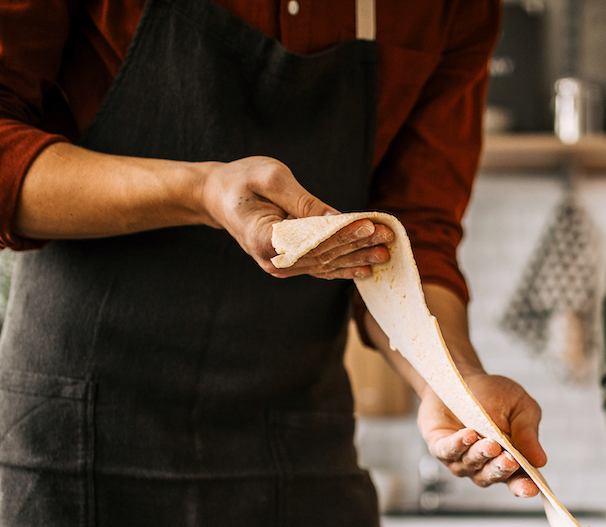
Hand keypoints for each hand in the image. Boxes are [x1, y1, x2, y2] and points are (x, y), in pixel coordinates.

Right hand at [196, 156, 392, 277]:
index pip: (311, 239)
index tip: (369, 225)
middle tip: (388, 238)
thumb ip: (304, 202)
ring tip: (385, 253)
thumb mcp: (271, 178)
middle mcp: (273, 260)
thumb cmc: (242, 180)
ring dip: (356, 258)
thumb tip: (338, 218)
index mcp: (263, 238)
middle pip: (322, 255)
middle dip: (357, 246)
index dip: (341, 234)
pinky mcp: (289, 264)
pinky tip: (365, 269)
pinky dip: (343, 267)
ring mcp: (281, 267)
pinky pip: (320, 268)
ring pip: (325, 264)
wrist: (217, 197)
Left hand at [417, 372, 546, 496]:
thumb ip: (528, 433)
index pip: (516, 480)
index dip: (523, 486)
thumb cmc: (492, 394)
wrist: (461, 376)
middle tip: (510, 460)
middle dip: (501, 469)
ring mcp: (460, 459)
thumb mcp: (520, 407)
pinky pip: (448, 451)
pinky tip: (468, 435)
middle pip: (492, 475)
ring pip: (470, 464)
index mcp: (508, 459)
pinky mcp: (439, 447)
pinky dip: (458, 445)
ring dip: (481, 455)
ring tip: (491, 444)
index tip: (531, 488)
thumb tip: (540, 460)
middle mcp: (483, 464)